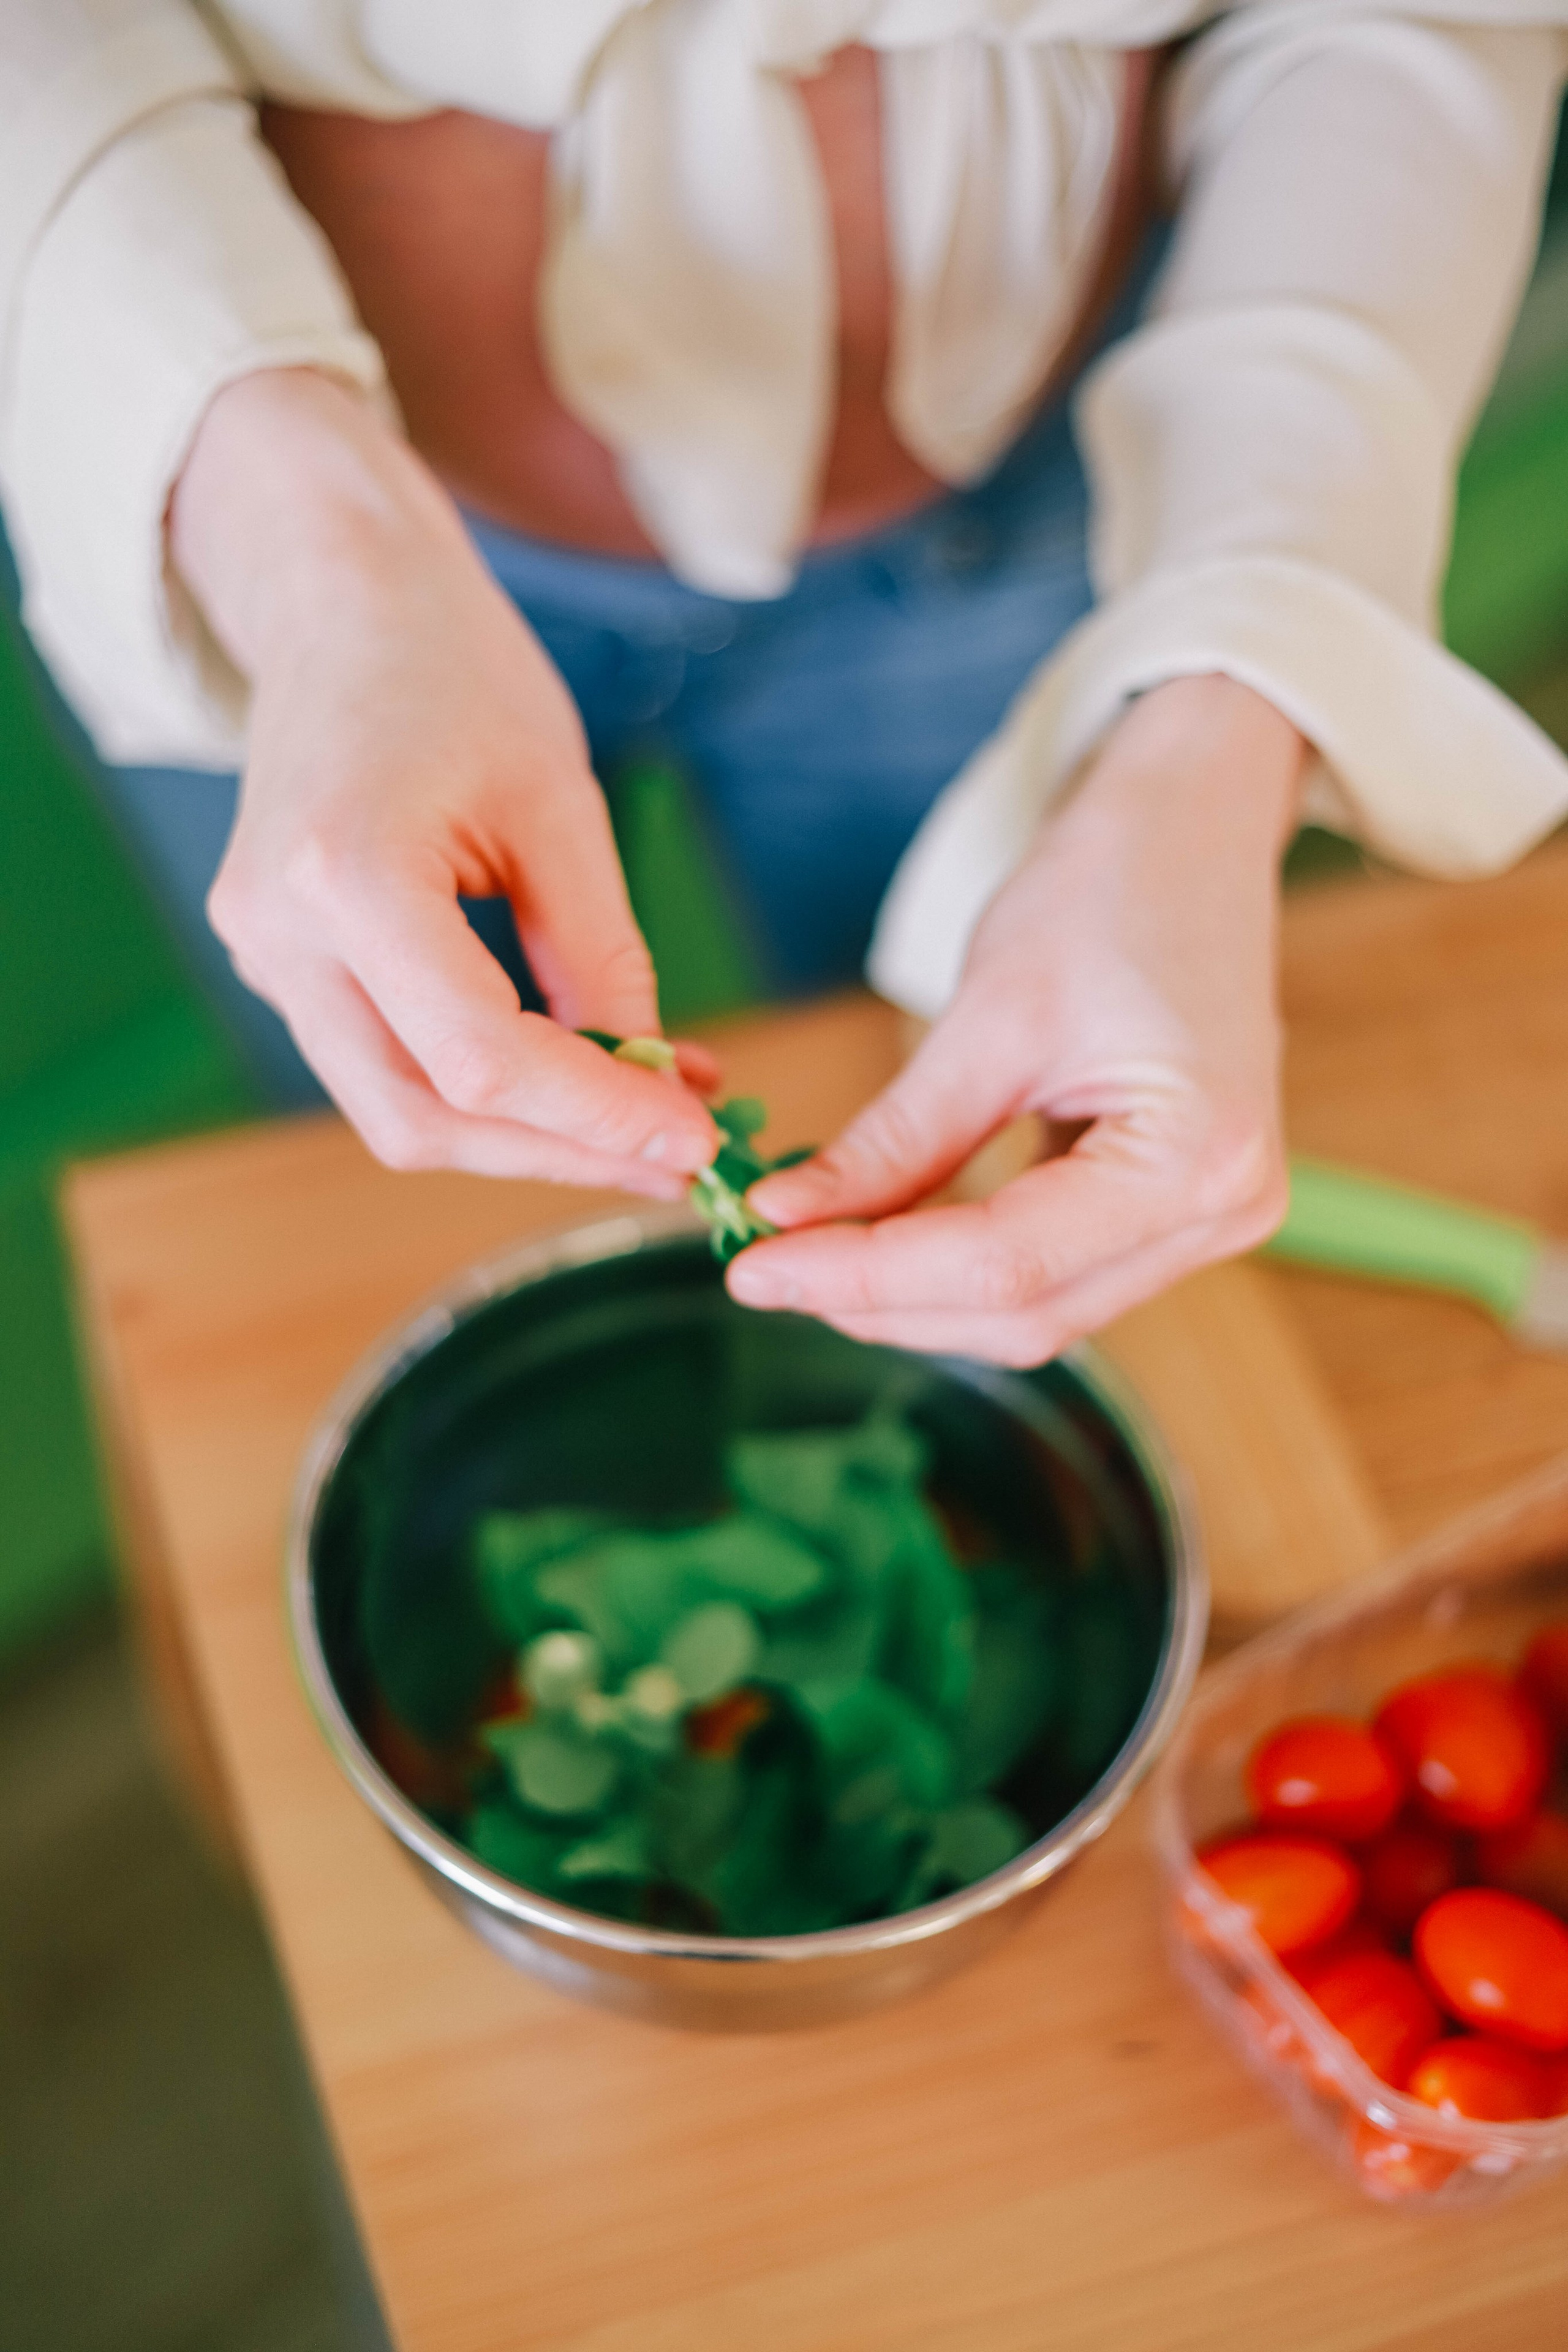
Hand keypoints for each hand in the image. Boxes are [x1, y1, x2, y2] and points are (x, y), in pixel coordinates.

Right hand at [170, 369, 717, 1189]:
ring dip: (524, 1135)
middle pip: (423, 1116)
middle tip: (674, 1157)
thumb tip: (657, 1082)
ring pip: (397, 1112)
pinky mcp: (277, 964)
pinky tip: (571, 1074)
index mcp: (347, 876)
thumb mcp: (562, 805)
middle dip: (558, 1150)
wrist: (345, 606)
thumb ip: (604, 957)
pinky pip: (384, 1065)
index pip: (480, 1058)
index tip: (693, 1138)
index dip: (594, 1115)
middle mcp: (281, 933)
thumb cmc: (457, 674)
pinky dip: (482, 1090)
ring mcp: (263, 955)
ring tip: (638, 1122)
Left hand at [732, 675, 1305, 1362]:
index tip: (754, 1268)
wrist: (1194, 829)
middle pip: (1022, 1312)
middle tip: (762, 1267)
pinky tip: (877, 1237)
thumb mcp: (990, 1014)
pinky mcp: (1175, 1214)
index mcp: (1198, 1157)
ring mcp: (1208, 1221)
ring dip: (913, 1297)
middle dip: (882, 1300)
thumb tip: (784, 1217)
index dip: (867, 1275)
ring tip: (806, 1252)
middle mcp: (1222, 1212)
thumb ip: (894, 1139)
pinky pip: (1052, 1273)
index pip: (1004, 1264)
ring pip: (1035, 1311)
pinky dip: (955, 1266)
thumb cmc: (1111, 888)